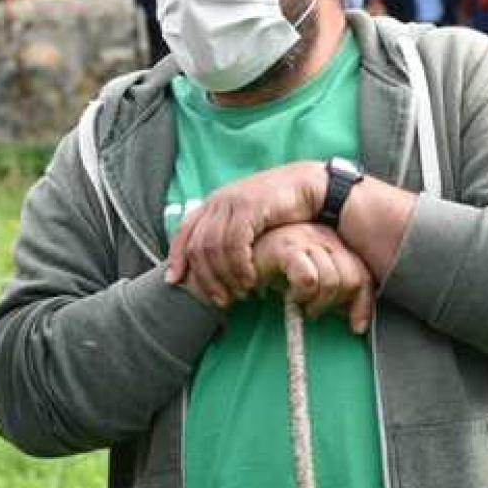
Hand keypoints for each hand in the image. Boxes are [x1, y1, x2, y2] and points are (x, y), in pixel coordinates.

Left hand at [166, 162, 324, 307]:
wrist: (313, 188)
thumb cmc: (282, 210)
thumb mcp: (249, 223)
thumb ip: (229, 236)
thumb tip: (210, 265)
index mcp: (212, 204)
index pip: (182, 233)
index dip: (175, 259)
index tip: (174, 282)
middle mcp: (218, 201)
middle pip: (196, 246)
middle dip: (205, 278)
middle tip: (221, 299)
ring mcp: (232, 202)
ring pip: (213, 248)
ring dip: (224, 276)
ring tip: (239, 292)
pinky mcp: (249, 206)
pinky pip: (234, 243)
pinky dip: (239, 266)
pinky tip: (251, 279)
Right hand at [253, 223, 375, 333]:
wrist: (235, 258)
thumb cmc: (271, 271)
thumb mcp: (312, 284)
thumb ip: (336, 297)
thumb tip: (357, 325)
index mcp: (334, 242)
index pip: (363, 275)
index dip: (363, 305)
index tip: (355, 327)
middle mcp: (324, 237)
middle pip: (352, 279)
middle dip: (333, 303)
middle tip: (311, 310)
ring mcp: (306, 239)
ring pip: (331, 281)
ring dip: (314, 302)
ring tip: (297, 302)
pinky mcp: (286, 247)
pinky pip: (308, 279)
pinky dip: (300, 295)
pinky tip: (287, 296)